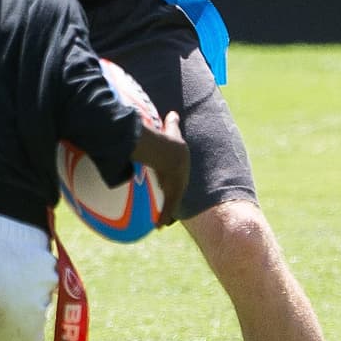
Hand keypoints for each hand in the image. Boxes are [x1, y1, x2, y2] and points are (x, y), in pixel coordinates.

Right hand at [141, 110, 189, 227]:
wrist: (170, 152)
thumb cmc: (168, 141)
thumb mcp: (171, 131)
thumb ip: (172, 124)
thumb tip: (173, 112)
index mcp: (180, 167)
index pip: (178, 179)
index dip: (175, 185)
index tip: (170, 189)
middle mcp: (181, 179)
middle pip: (177, 193)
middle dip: (172, 201)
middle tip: (168, 209)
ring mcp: (177, 187)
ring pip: (172, 204)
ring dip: (167, 215)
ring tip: (162, 224)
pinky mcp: (172, 194)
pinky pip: (167, 209)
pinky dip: (163, 219)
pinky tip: (158, 227)